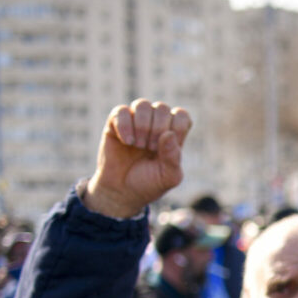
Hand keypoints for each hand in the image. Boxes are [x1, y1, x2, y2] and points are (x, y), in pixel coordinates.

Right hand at [84, 99, 191, 218]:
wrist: (122, 192)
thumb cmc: (149, 184)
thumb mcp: (168, 177)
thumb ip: (173, 158)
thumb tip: (169, 134)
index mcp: (173, 135)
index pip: (181, 115)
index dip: (176, 127)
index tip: (167, 147)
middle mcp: (155, 124)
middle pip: (162, 108)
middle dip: (158, 129)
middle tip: (150, 148)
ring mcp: (135, 122)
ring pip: (142, 104)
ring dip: (142, 126)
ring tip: (138, 145)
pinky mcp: (115, 123)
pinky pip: (121, 111)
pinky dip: (125, 125)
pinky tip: (127, 141)